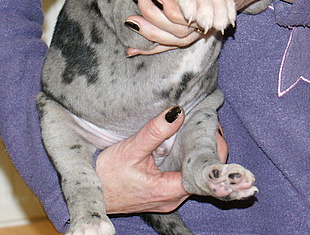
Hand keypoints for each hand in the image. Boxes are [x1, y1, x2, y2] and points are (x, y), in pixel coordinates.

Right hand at [95, 106, 227, 213]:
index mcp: (169, 191)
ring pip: (192, 175)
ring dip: (197, 155)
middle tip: (210, 123)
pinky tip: (186, 143)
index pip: (203, 175)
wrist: (92, 193)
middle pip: (201, 174)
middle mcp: (173, 198)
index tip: (218, 132)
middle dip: (208, 150)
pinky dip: (186, 159)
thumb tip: (177, 112)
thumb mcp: (131, 150)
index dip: (214, 154)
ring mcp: (168, 196)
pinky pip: (182, 175)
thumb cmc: (107, 175)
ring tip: (202, 129)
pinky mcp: (163, 192)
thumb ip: (155, 132)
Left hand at [125, 0, 306, 53]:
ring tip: (131, 24)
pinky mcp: (209, 25)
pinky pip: (184, 41)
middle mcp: (217, 8)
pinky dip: (161, 47)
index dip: (178, 6)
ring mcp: (213, 20)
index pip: (198, 1)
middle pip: (186, 25)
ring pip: (184, 38)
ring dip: (156, 35)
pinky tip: (138, 51)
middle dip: (158, 17)